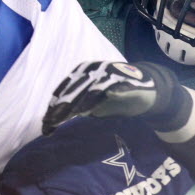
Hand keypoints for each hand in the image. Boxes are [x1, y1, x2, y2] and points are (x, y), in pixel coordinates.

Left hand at [43, 61, 184, 133]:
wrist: (149, 90)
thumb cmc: (117, 96)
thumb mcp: (92, 103)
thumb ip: (75, 107)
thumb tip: (53, 120)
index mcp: (82, 72)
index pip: (64, 90)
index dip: (54, 107)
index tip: (45, 124)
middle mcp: (92, 69)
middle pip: (71, 91)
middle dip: (59, 109)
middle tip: (50, 125)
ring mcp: (107, 72)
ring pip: (85, 90)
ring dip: (73, 106)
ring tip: (62, 119)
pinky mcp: (122, 79)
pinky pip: (107, 88)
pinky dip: (96, 97)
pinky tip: (86, 111)